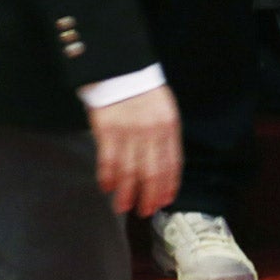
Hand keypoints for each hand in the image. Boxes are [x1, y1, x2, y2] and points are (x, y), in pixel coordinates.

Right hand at [88, 83, 181, 216]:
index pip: (172, 164)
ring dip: (126, 194)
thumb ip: (165, 136)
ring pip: (129, 173)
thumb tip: (163, 168)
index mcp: (169, 126)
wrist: (119, 67)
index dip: (168, 186)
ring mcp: (129, 132)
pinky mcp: (107, 131)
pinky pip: (108, 162)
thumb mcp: (164, 109)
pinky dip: (107, 178)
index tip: (163, 202)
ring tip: (122, 206)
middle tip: (144, 212)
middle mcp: (151, 132)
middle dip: (148, 197)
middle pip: (152, 173)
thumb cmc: (143, 90)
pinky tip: (106, 187)